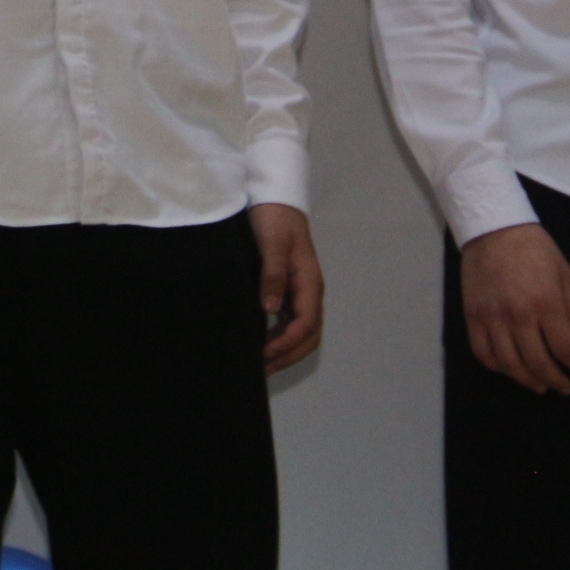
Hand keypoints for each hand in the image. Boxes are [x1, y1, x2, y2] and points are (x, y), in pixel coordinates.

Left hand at [249, 202, 325, 372]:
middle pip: (308, 335)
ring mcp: (300, 292)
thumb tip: (270, 309)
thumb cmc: (275, 219)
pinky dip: (278, 337)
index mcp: (309, 283)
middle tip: (261, 370)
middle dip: (287, 355)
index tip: (264, 354)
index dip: (286, 343)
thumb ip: (272, 275)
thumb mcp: (272, 244)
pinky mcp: (288, 290)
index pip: (305, 324)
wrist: (275, 199)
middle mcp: (308, 292)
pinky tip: (260, 343)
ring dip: (284, 350)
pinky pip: (289, 321)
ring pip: (300, 332)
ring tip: (259, 364)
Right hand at [460, 222, 569, 394]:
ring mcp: (492, 318)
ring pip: (510, 364)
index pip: (565, 348)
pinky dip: (497, 367)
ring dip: (527, 381)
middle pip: (538, 362)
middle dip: (555, 380)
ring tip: (539, 386)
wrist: (493, 229)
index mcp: (545, 302)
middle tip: (564, 387)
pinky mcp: (473, 317)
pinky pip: (483, 352)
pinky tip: (510, 369)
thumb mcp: (565, 273)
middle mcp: (518, 315)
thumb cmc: (535, 249)